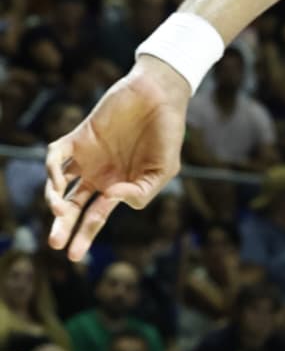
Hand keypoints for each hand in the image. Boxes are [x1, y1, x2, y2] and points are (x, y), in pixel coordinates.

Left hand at [45, 58, 190, 260]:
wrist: (159, 95)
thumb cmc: (167, 133)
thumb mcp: (165, 170)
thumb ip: (142, 192)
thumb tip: (110, 199)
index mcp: (119, 187)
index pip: (95, 216)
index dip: (84, 236)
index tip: (74, 255)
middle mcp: (98, 175)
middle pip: (72, 206)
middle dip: (63, 226)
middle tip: (56, 244)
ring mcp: (87, 157)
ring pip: (59, 185)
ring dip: (54, 200)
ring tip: (59, 211)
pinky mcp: (79, 137)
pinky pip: (56, 157)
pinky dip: (52, 171)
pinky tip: (60, 182)